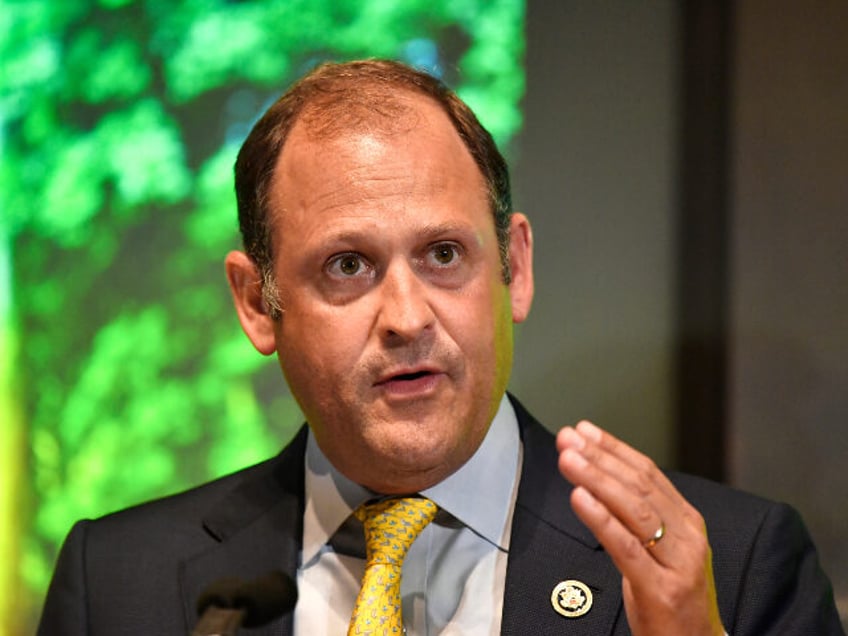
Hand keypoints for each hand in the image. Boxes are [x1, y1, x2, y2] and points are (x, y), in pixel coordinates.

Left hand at [556, 421, 724, 635]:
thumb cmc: (670, 598)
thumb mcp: (659, 550)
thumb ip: (638, 518)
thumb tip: (601, 479)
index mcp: (687, 521)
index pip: (648, 473)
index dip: (614, 448)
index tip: (585, 430)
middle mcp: (687, 536)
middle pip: (639, 486)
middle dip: (600, 458)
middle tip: (569, 439)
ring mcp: (677, 563)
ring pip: (633, 510)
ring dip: (596, 479)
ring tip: (569, 460)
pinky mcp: (661, 589)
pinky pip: (626, 547)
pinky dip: (601, 519)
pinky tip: (580, 499)